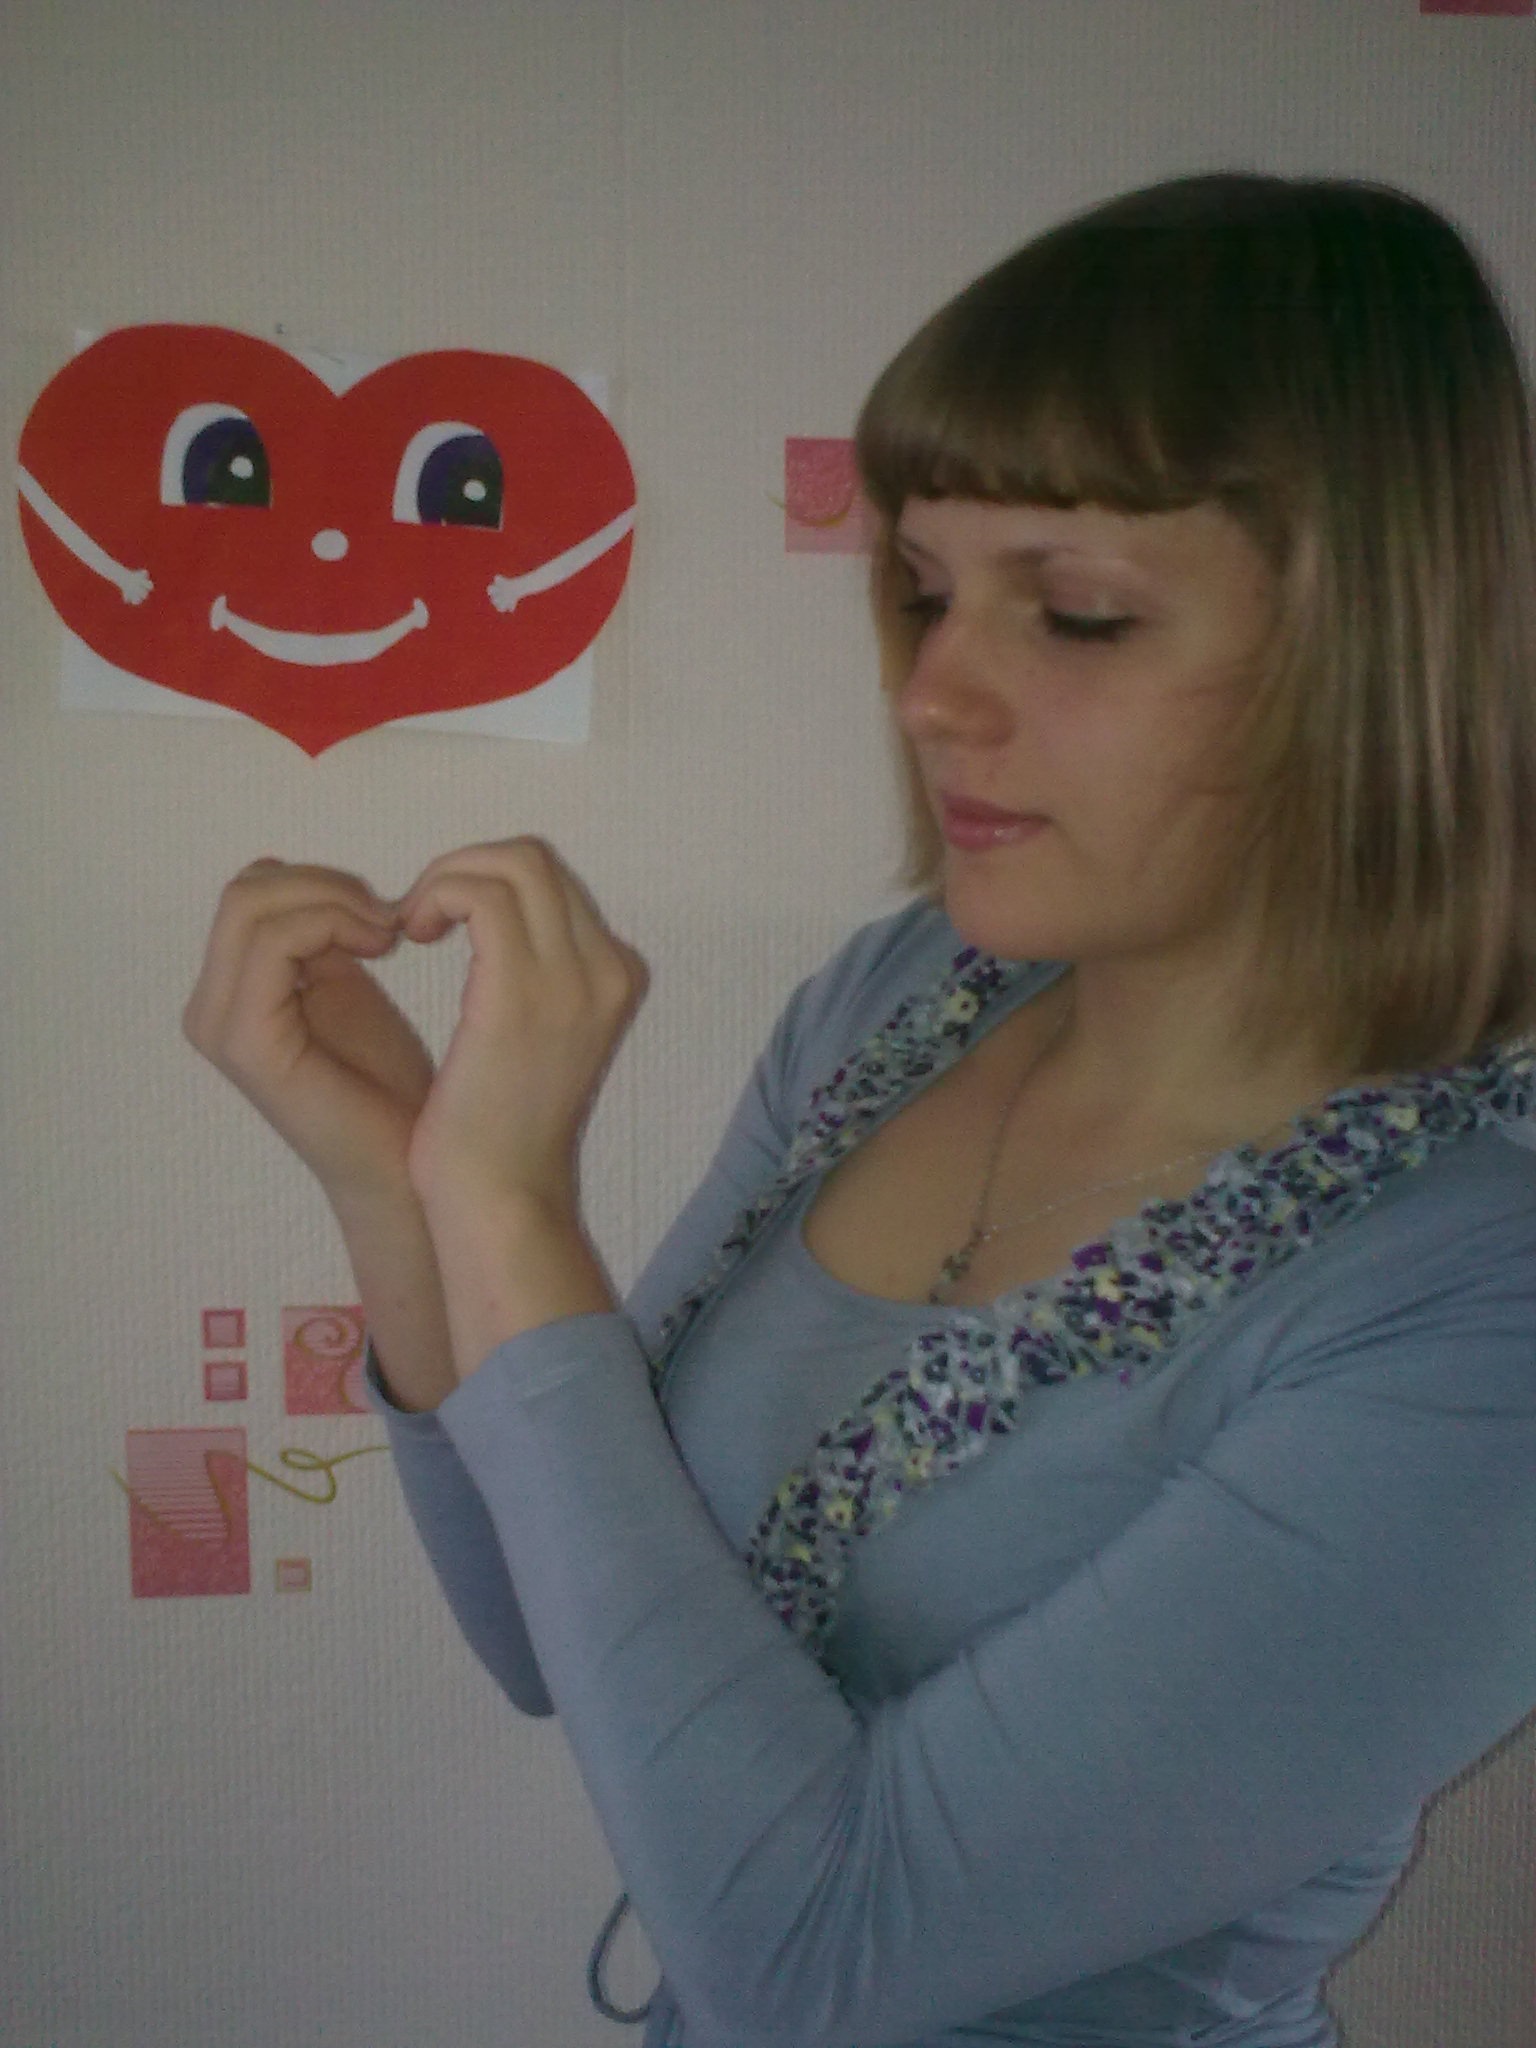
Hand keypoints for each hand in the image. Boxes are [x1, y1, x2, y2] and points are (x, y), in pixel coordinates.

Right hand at [184, 859, 432, 1201]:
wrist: (406, 1161)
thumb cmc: (384, 1083)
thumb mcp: (346, 986)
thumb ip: (317, 936)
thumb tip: (314, 884)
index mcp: (229, 992)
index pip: (252, 891)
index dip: (321, 883)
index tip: (384, 912)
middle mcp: (209, 1008)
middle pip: (247, 889)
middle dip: (327, 885)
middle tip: (389, 915)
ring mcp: (219, 1026)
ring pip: (254, 904)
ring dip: (335, 902)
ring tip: (389, 933)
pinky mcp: (245, 1042)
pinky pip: (274, 942)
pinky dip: (334, 924)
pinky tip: (381, 947)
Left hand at [396, 838, 647, 1230]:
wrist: (501, 1199)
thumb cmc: (501, 1132)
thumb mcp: (537, 1038)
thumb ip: (531, 976)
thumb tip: (486, 918)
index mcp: (616, 977)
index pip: (551, 883)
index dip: (486, 883)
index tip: (443, 924)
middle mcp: (608, 969)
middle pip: (535, 860)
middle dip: (464, 869)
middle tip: (421, 916)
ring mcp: (572, 979)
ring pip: (510, 864)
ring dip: (446, 879)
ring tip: (411, 925)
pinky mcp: (521, 994)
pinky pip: (480, 896)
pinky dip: (436, 897)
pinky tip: (409, 936)